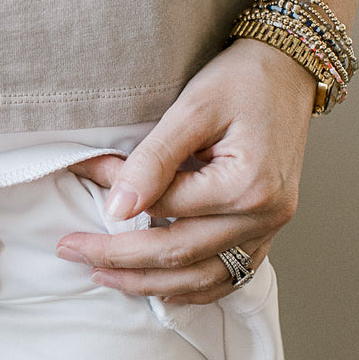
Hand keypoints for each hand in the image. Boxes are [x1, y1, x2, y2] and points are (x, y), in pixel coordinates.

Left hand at [56, 39, 317, 303]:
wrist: (288, 71)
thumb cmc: (242, 80)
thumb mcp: (193, 107)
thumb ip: (154, 159)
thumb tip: (116, 207)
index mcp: (246, 185)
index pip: (165, 207)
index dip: (119, 198)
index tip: (85, 174)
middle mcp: (263, 216)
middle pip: (178, 253)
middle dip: (119, 258)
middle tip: (70, 249)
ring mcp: (270, 229)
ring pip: (202, 278)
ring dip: (150, 283)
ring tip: (104, 276)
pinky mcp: (269, 230)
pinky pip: (230, 275)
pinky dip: (192, 287)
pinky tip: (161, 288)